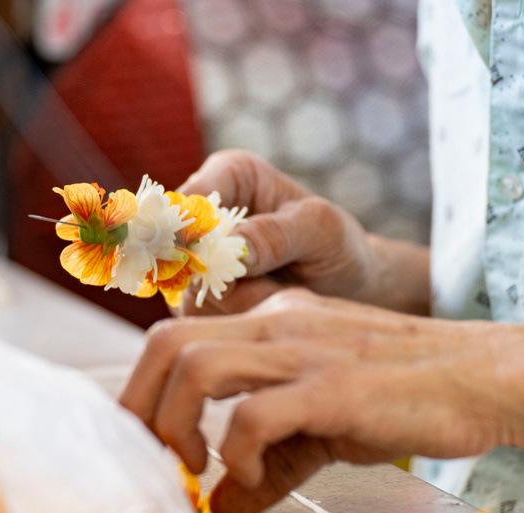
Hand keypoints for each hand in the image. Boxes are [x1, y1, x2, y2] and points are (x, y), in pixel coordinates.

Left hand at [121, 289, 523, 512]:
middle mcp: (278, 325)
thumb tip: (220, 510)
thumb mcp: (325, 428)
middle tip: (156, 462)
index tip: (149, 447)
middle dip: (140, 408)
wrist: (485, 377)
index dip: (145, 394)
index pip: (176, 339)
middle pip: (167, 342)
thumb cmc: (408, 396)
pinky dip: (236, 450)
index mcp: (272, 324)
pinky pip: (253, 412)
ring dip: (177, 426)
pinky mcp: (333, 386)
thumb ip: (270, 464)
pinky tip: (254, 475)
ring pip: (196, 365)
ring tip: (199, 469)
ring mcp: (305, 350)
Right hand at [175, 150, 430, 316]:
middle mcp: (202, 216)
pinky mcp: (196, 299)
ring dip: (234, 307)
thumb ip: (278, 234)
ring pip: (187, 291)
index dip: (192, 232)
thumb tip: (234, 250)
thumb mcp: (322, 231)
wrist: (345, 289)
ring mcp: (194, 260)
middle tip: (270, 292)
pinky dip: (233, 325)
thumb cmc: (336, 246)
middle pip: (177, 250)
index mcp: (229, 175)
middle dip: (221, 280)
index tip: (216, 263)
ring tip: (281, 302)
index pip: (189, 199)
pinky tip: (266, 317)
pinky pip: (198, 321)